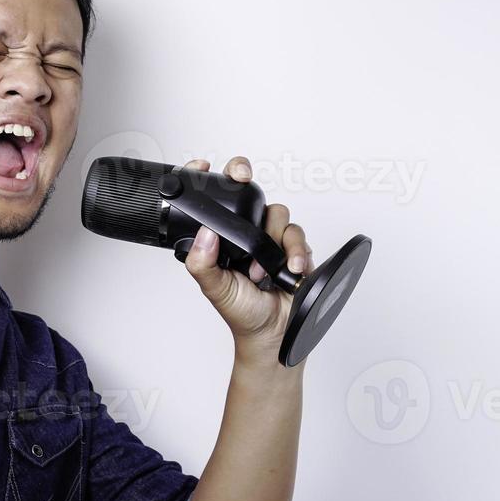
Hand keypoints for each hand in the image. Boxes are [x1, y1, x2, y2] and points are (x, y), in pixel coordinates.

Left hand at [181, 156, 315, 362]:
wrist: (272, 334)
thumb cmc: (241, 312)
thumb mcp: (214, 288)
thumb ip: (202, 262)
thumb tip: (204, 233)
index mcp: (221, 239)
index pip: (214, 201)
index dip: (210, 179)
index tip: (202, 166)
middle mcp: (245, 234)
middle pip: (250, 194)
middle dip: (246, 180)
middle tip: (242, 179)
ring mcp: (270, 239)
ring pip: (276, 213)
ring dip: (272, 238)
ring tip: (262, 271)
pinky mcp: (293, 248)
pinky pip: (298, 233)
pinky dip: (295, 250)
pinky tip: (290, 269)